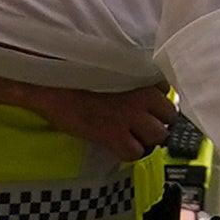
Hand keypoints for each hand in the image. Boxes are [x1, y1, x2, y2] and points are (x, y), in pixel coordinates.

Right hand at [0, 65, 178, 159]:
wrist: (50, 87)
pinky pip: (136, 152)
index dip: (156, 99)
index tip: (146, 103)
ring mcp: (130, 117)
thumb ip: (128, 74)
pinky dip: (129, 152)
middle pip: (169, 115)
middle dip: (158, 121)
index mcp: (140, 74)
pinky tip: (118, 145)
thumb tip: (141, 85)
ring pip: (158, 136)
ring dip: (147, 138)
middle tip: (141, 124)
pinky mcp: (114, 135)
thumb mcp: (107, 67)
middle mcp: (141, 95)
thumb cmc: (74, 73)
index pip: (167, 90)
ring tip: (131, 136)